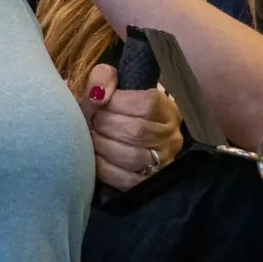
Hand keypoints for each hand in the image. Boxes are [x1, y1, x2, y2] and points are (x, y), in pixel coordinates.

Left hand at [81, 64, 182, 190]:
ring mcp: (163, 162)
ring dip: (103, 145)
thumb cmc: (113, 108)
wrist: (114, 134)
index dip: (117, 103)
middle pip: (138, 132)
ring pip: (132, 157)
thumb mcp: (110, 84)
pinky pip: (125, 179)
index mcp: (167, 109)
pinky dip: (103, 166)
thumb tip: (98, 95)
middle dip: (106, 125)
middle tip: (91, 120)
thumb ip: (102, 78)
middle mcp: (171, 137)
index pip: (147, 104)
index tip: (97, 101)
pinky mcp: (147, 183)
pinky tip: (94, 155)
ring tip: (92, 136)